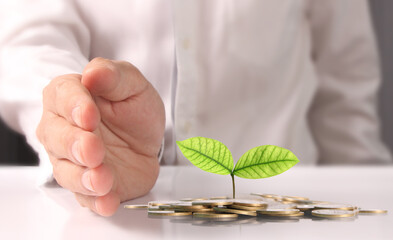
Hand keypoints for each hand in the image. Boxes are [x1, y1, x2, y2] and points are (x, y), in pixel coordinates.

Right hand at [36, 58, 164, 215]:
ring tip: (103, 180)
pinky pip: (85, 197)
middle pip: (57, 137)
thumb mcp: (132, 85)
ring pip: (66, 171)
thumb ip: (114, 76)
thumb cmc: (133, 108)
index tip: (90, 115)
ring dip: (83, 177)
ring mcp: (72, 160)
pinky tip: (108, 202)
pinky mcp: (87, 185)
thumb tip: (92, 73)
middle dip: (75, 145)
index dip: (74, 106)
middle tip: (93, 150)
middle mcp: (63, 129)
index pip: (62, 97)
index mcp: (70, 96)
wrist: (145, 140)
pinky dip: (96, 201)